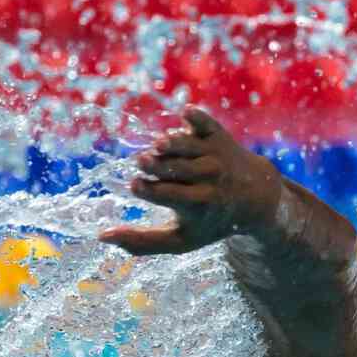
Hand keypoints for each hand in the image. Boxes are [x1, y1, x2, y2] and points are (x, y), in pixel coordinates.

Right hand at [99, 107, 284, 254]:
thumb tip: (101, 236)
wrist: (254, 198)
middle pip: (176, 169)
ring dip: (168, 143)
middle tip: (142, 162)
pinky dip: (194, 118)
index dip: (149, 189)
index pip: (169, 196)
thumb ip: (143, 242)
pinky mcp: (218, 136)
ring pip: (185, 146)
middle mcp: (211, 179)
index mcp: (200, 205)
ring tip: (156, 148)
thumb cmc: (209, 221)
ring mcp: (215, 155)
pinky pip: (205, 123)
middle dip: (156, 164)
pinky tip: (184, 114)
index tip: (135, 185)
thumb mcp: (181, 240)